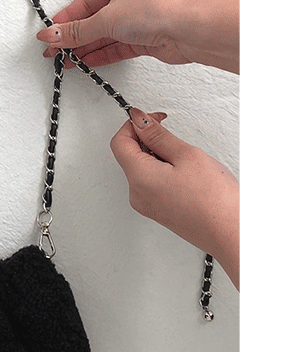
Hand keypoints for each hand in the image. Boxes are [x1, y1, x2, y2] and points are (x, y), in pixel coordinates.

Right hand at [36, 0, 238, 73]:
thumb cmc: (157, 10)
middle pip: (93, 20)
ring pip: (104, 36)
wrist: (190, 30)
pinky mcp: (144, 40)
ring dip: (85, 48)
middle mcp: (129, 0)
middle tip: (53, 51)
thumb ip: (77, 31)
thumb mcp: (107, 19)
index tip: (50, 34)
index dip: (65, 19)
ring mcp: (137, 21)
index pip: (84, 2)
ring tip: (66, 61)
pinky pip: (116, 47)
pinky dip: (100, 55)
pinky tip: (85, 62)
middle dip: (73, 37)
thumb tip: (51, 35)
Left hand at [111, 109, 238, 288]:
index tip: (153, 118)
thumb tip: (139, 120)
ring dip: (158, 155)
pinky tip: (186, 174)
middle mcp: (138, 194)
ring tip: (185, 160)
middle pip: (129, 155)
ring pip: (142, 168)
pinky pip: (152, 183)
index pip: (119, 141)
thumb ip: (158, 135)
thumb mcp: (186, 155)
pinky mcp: (159, 211)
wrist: (232, 233)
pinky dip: (163, 171)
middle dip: (147, 139)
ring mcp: (148, 205)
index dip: (134, 124)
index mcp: (139, 178)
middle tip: (173, 137)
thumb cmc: (215, 200)